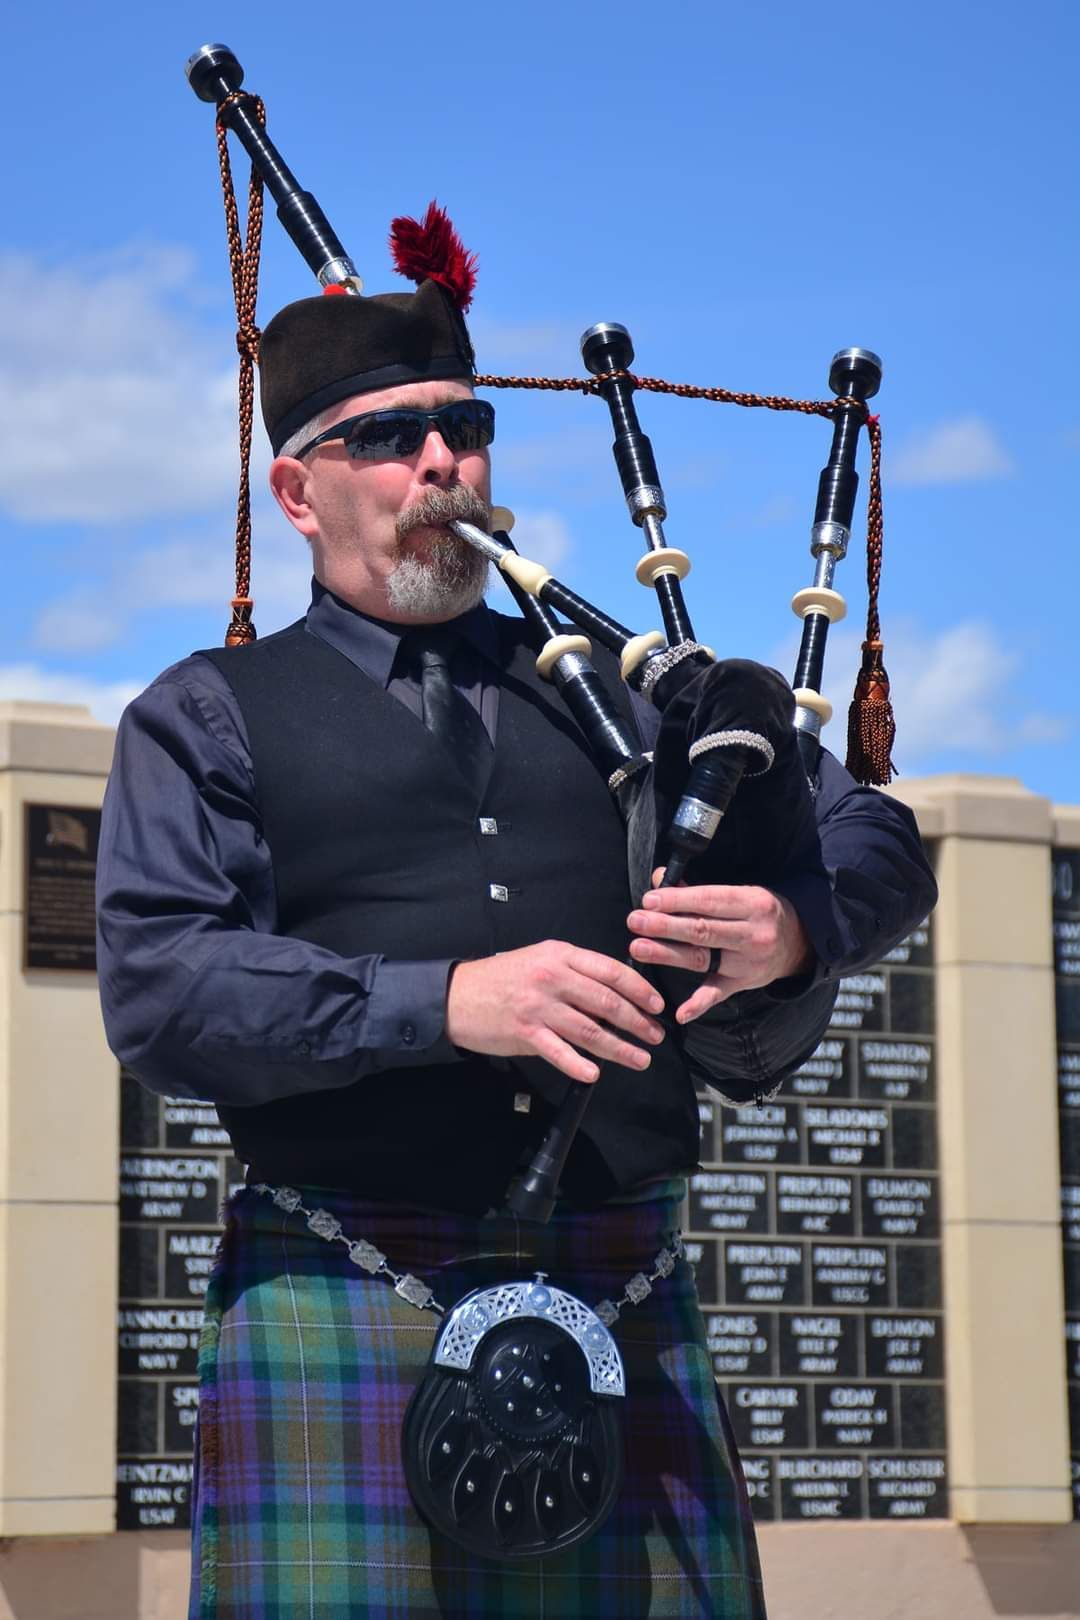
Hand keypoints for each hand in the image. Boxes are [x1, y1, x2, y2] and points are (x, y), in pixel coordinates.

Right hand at [446, 941, 665, 1083]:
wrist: (457, 995)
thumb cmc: (502, 978)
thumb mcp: (541, 958)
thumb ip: (575, 971)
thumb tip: (614, 991)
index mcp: (560, 955)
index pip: (610, 971)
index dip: (639, 990)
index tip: (657, 1004)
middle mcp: (552, 977)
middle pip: (606, 1001)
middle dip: (637, 1021)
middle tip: (655, 1035)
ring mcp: (538, 1006)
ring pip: (589, 1029)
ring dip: (619, 1047)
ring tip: (639, 1058)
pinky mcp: (524, 1032)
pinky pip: (558, 1051)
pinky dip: (578, 1064)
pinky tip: (595, 1073)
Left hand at [627, 870, 813, 1023]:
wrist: (799, 941)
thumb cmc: (760, 911)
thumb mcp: (740, 893)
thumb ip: (698, 890)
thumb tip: (660, 878)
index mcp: (752, 903)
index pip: (709, 900)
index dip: (678, 900)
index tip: (649, 900)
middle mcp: (752, 934)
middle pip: (702, 930)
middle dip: (665, 925)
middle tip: (635, 921)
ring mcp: (748, 963)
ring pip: (703, 958)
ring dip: (668, 954)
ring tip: (638, 948)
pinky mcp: (743, 984)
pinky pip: (718, 994)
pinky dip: (699, 1005)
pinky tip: (680, 1013)